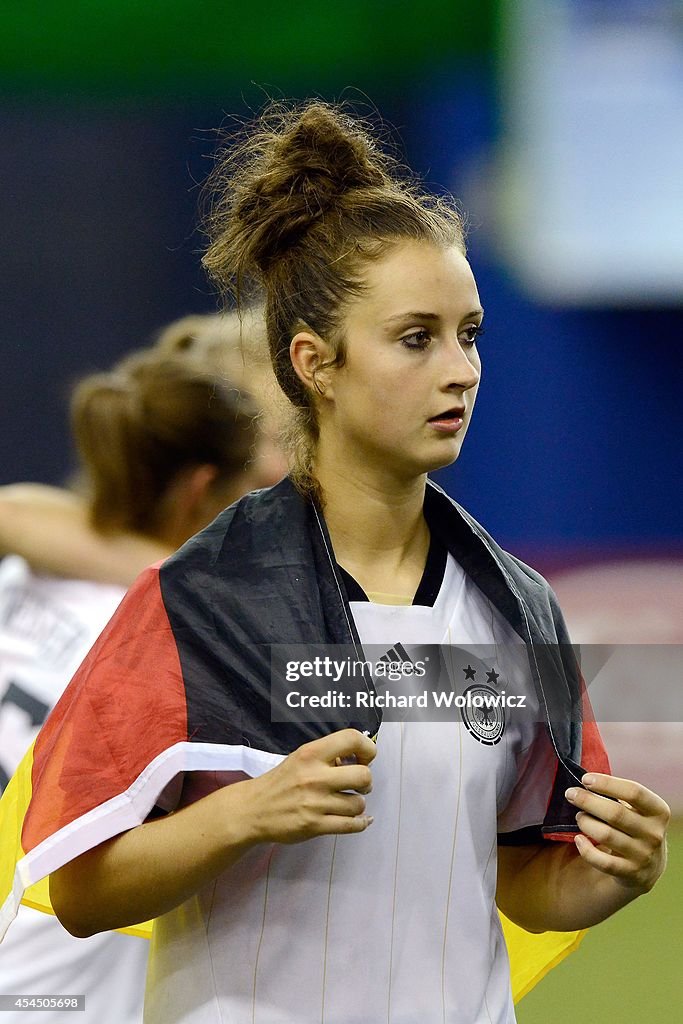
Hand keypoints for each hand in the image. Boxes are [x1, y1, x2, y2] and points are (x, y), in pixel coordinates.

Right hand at [246, 729, 375, 844]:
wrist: (253, 809)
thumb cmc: (281, 781)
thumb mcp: (301, 757)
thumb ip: (328, 755)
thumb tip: (359, 759)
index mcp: (311, 753)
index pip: (352, 739)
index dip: (367, 748)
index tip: (365, 759)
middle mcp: (315, 776)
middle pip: (364, 776)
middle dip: (366, 782)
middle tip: (358, 786)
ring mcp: (315, 802)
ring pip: (358, 804)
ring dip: (357, 804)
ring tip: (346, 802)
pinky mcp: (315, 826)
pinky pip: (351, 825)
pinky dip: (360, 823)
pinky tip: (360, 820)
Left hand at [565, 773, 670, 893]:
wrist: (648, 867)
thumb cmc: (635, 826)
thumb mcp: (637, 810)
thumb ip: (618, 795)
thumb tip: (585, 782)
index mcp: (658, 811)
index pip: (634, 792)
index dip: (607, 784)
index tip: (585, 779)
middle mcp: (654, 834)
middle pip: (615, 813)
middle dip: (587, 801)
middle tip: (571, 794)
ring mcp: (644, 855)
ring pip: (606, 835)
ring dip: (586, 823)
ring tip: (579, 817)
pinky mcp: (632, 874)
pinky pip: (602, 862)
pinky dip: (586, 850)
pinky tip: (578, 839)